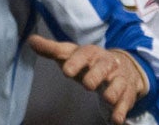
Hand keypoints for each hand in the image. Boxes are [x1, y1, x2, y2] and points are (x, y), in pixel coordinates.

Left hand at [28, 35, 148, 124]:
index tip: (66, 71)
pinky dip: (121, 111)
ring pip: (119, 84)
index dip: (75, 61)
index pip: (84, 53)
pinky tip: (115, 119)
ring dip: (113, 92)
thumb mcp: (71, 54)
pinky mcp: (127, 93)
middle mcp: (107, 64)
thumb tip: (31, 40)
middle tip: (87, 84)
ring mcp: (119, 79)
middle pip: (104, 67)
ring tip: (107, 98)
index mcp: (91, 52)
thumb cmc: (89, 62)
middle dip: (96, 76)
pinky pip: (126, 102)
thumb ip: (52, 49)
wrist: (122, 66)